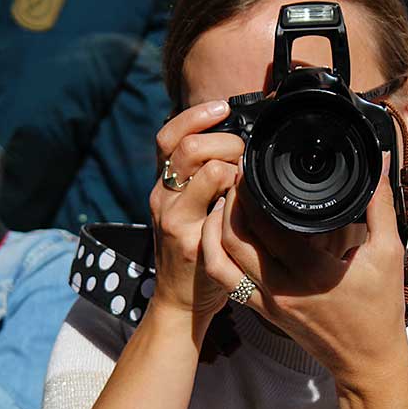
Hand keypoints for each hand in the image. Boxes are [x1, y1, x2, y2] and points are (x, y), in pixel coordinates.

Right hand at [148, 100, 244, 330]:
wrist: (179, 302)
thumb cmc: (194, 252)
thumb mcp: (190, 209)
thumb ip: (203, 179)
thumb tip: (234, 145)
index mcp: (164, 185)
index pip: (168, 134)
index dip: (194, 115)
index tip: (221, 107)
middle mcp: (162, 197)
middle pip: (185, 145)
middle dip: (222, 139)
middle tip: (243, 152)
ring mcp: (173, 219)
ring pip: (203, 168)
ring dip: (232, 162)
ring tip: (244, 175)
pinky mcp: (188, 240)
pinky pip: (217, 204)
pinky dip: (236, 193)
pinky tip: (245, 201)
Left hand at [201, 162, 407, 390]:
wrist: (367, 360)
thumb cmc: (381, 310)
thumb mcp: (388, 253)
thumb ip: (379, 204)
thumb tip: (377, 164)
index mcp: (312, 272)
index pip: (266, 226)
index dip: (250, 194)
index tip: (249, 169)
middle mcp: (282, 289)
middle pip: (234, 240)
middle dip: (228, 204)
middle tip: (233, 178)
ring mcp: (268, 303)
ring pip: (221, 261)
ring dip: (215, 230)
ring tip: (223, 203)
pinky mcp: (262, 311)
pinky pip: (226, 281)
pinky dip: (218, 254)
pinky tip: (224, 235)